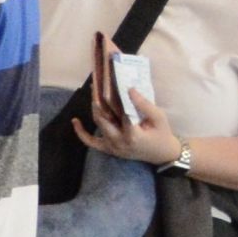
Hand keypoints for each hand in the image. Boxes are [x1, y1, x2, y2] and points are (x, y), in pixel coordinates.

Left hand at [73, 32, 181, 165]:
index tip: (111, 81)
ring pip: (97, 125)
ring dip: (94, 109)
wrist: (162, 154)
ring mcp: (112, 146)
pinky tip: (75, 121)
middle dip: (99, 100)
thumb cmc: (162, 134)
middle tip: (98, 83)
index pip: (120, 112)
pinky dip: (81, 133)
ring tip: (93, 90)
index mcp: (133, 135)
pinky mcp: (108, 149)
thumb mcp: (159, 117)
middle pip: (103, 118)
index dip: (115, 96)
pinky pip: (91, 142)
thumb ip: (144, 104)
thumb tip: (129, 89)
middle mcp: (119, 142)